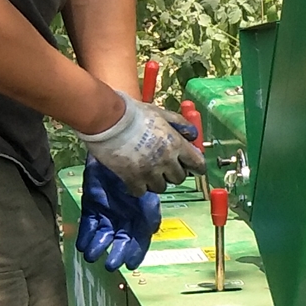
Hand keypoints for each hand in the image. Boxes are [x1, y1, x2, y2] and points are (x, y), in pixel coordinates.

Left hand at [75, 160, 161, 269]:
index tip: (131, 265)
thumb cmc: (134, 170)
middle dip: (117, 253)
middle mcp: (126, 215)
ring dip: (99, 246)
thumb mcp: (145, 190)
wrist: (112, 146)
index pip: (141, 237)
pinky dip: (86, 236)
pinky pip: (89, 225)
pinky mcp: (92, 206)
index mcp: (142, 213)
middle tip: (111, 265)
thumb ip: (149, 210)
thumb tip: (152, 230)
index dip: (137, 252)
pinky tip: (82, 246)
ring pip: (104, 234)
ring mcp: (109, 211)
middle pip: (122, 239)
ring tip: (92, 256)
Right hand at [77, 94, 204, 194]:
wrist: (107, 119)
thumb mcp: (161, 113)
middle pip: (179, 178)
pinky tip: (133, 178)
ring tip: (146, 171)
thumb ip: (179, 124)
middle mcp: (166, 161)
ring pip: (161, 187)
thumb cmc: (134, 113)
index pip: (197, 164)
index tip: (193, 167)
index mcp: (176, 144)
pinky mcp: (132, 179)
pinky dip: (138, 187)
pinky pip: (141, 191)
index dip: (197, 167)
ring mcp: (149, 172)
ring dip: (156, 181)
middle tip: (163, 165)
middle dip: (173, 173)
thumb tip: (193, 135)